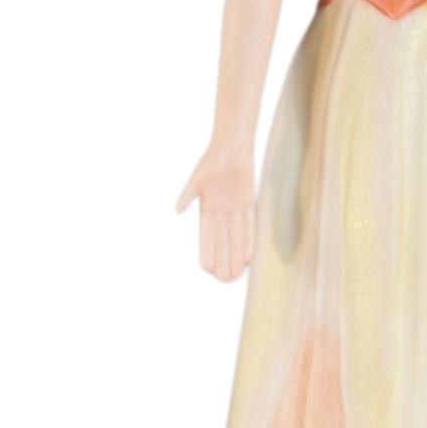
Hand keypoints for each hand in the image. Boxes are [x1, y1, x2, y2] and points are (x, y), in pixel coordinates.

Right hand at [175, 143, 255, 281]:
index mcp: (208, 210)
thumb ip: (187, 196)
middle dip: (224, 261)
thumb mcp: (196, 182)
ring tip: (236, 273)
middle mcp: (223, 213)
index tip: (207, 270)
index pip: (207, 238)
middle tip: (225, 280)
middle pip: (223, 242)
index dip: (208, 253)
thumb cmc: (211, 162)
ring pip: (236, 238)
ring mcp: (236, 209)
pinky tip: (248, 255)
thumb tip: (177, 210)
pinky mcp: (249, 202)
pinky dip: (249, 240)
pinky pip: (249, 225)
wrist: (231, 147)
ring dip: (236, 256)